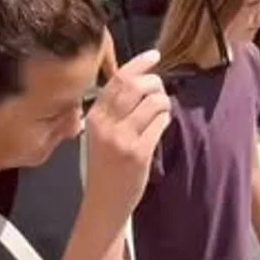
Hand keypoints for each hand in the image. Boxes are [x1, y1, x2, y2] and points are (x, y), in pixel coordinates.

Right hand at [83, 50, 170, 226]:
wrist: (103, 204)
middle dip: (155, 82)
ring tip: (162, 111)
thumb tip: (139, 80)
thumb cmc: (104, 166)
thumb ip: (113, 109)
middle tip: (160, 90)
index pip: (118, 79)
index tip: (154, 55)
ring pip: (152, 102)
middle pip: (136, 86)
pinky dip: (165, 119)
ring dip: (164, 101)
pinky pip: (160, 123)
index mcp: (94, 116)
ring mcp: (122, 139)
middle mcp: (106, 125)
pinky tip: (162, 125)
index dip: (139, 63)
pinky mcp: (138, 153)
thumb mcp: (98, 134)